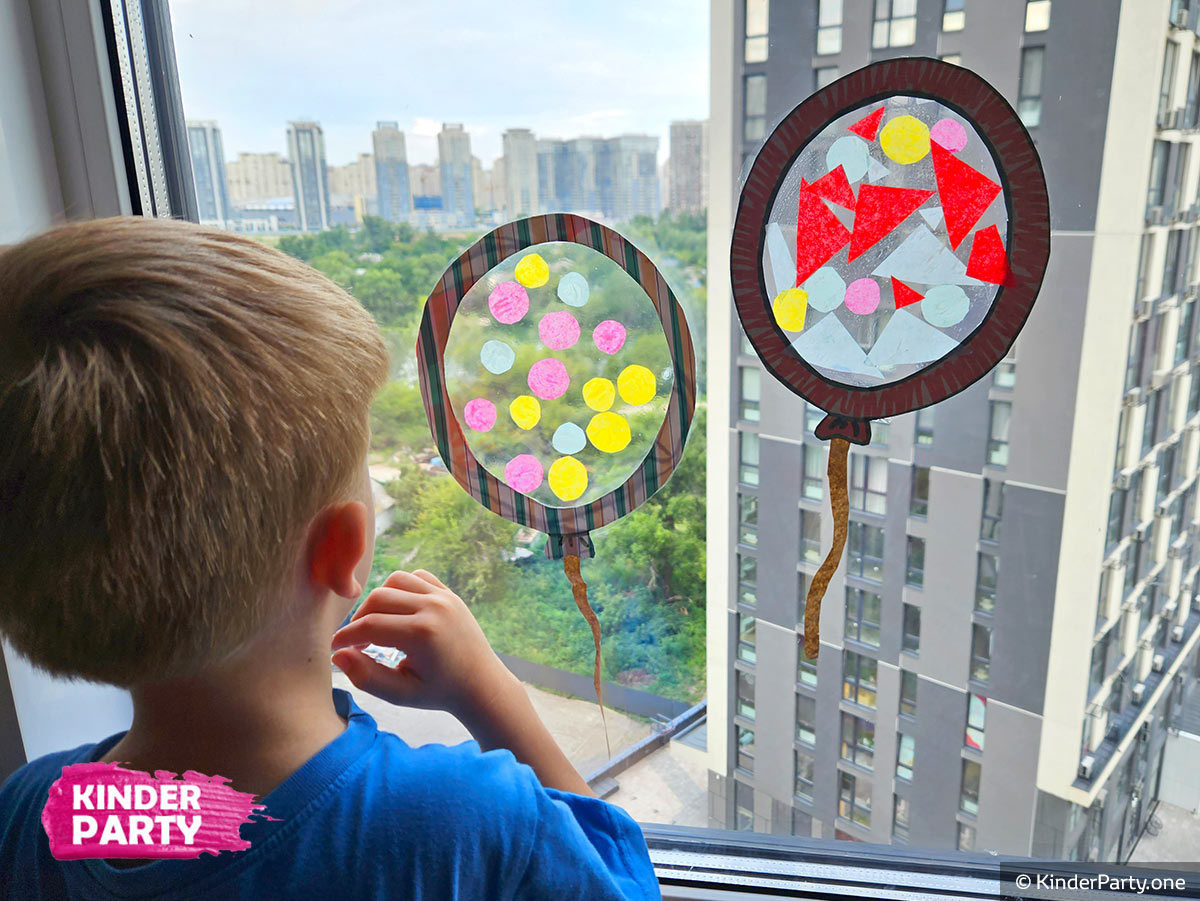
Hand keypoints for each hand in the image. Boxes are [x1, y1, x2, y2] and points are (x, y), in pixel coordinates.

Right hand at [330, 570, 515, 719]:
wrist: (480, 684)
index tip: (335, 648)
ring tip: (376, 626)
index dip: (345, 637)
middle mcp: (434, 608)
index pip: (369, 626)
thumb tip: (338, 654)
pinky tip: (399, 612)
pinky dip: (401, 588)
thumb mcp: (400, 693)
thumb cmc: (439, 692)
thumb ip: (366, 676)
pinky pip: (417, 577)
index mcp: (422, 634)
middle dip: (359, 620)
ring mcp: (444, 596)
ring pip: (395, 580)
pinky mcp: (449, 593)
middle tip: (357, 644)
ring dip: (379, 601)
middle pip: (378, 599)